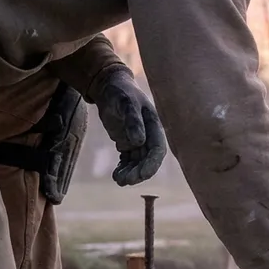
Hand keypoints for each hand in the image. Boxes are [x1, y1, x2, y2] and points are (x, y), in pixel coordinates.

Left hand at [90, 69, 166, 185]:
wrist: (109, 87)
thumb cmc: (120, 92)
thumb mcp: (126, 103)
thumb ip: (133, 121)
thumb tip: (139, 142)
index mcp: (154, 126)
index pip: (158, 150)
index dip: (151, 164)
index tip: (140, 176)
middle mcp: (149, 135)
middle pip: (148, 159)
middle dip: (139, 172)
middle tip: (125, 181)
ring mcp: (138, 140)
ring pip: (138, 161)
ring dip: (130, 173)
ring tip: (118, 180)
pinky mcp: (127, 142)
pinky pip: (128, 159)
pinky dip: (123, 168)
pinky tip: (116, 175)